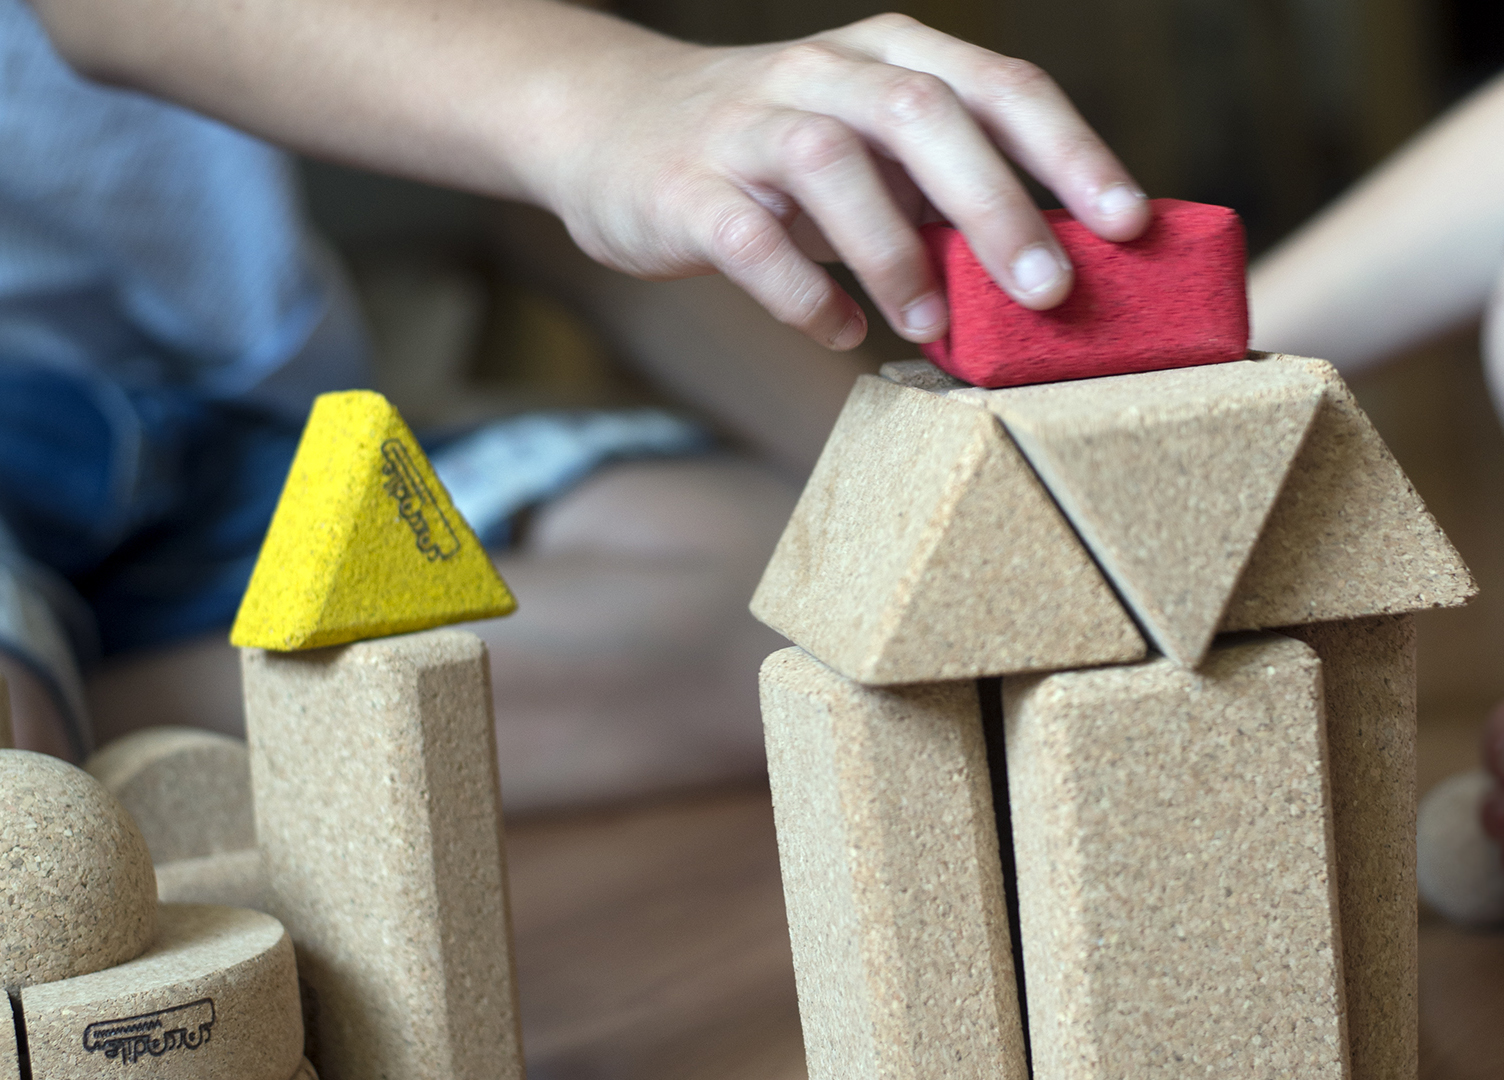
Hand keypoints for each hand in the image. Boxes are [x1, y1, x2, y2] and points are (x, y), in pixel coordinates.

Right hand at [530, 13, 1150, 349]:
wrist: (607, 125)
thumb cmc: (766, 151)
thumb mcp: (863, 142)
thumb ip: (938, 189)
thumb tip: (1044, 268)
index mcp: (886, 55)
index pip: (997, 86)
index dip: (1071, 152)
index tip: (1129, 222)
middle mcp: (821, 73)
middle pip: (924, 116)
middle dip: (998, 205)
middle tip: (1047, 291)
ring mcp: (747, 125)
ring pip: (834, 164)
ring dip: (896, 253)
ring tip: (932, 326)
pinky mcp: (687, 187)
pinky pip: (750, 239)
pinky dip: (803, 291)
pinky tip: (839, 328)